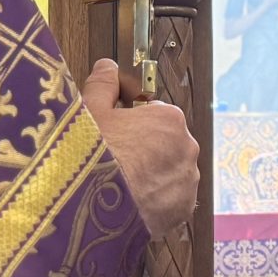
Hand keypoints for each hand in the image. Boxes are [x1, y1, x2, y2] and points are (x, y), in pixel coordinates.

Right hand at [81, 58, 198, 240]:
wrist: (91, 209)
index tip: (116, 125)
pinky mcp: (183, 208)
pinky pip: (170, 199)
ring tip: (121, 181)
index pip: (154, 111)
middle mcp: (186, 147)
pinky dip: (155, 199)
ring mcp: (187, 180)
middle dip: (143, 146)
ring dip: (151, 173)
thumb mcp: (90, 111)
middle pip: (164, 142)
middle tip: (115, 156)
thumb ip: (103, 84)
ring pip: (169, 171)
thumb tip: (107, 67)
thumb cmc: (91, 156)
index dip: (132, 117)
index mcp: (169, 118)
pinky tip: (131, 201)